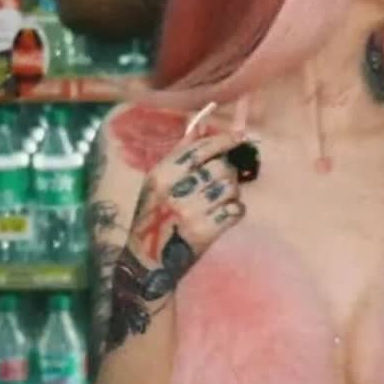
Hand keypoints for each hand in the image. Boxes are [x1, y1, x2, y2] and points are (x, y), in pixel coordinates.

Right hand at [127, 128, 244, 278]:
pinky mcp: (204, 232)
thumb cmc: (155, 216)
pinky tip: (223, 216)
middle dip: (227, 174)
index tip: (238, 138)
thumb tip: (200, 123)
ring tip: (218, 203)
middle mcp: (174, 191)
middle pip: (221, 167)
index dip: (223, 141)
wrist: (146, 261)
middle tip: (218, 186)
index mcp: (161, 174)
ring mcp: (190, 211)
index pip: (200, 149)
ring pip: (231, 188)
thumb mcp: (157, 183)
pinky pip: (236, 210)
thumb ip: (180, 153)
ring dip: (231, 194)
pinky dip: (235, 212)